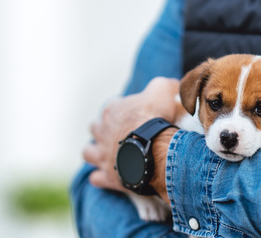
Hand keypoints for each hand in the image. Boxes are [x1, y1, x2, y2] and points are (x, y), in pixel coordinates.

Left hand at [82, 77, 179, 198]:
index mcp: (112, 111)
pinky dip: (102, 177)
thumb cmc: (154, 118)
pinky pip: (96, 178)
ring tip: (108, 155)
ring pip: (88, 152)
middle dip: (103, 131)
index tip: (135, 116)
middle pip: (95, 128)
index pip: (111, 108)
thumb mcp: (162, 91)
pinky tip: (111, 176)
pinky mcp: (107, 175)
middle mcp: (102, 132)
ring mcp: (102, 154)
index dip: (122, 112)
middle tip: (120, 135)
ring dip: (95, 153)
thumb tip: (172, 83)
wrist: (153, 148)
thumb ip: (164, 85)